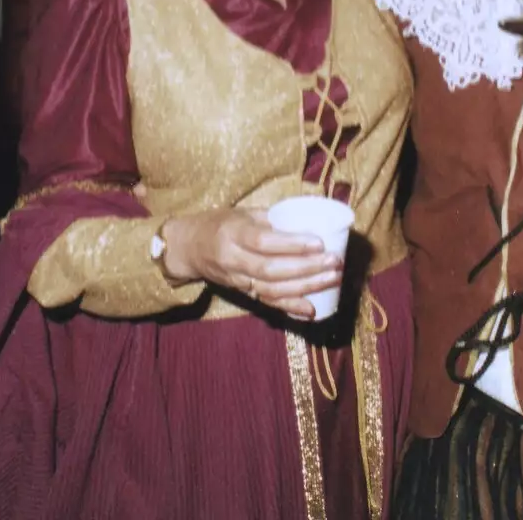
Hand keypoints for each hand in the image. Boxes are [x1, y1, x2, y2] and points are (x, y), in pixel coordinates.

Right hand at [160, 208, 343, 321]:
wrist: (188, 248)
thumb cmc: (220, 224)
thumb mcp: (241, 213)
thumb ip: (271, 218)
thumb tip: (309, 219)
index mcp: (232, 233)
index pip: (263, 241)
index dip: (292, 245)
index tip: (319, 242)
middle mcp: (233, 259)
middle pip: (271, 269)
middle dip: (306, 268)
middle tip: (334, 262)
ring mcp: (236, 280)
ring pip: (272, 289)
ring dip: (305, 287)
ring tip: (332, 278)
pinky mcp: (242, 293)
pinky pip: (267, 303)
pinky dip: (290, 307)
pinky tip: (312, 309)